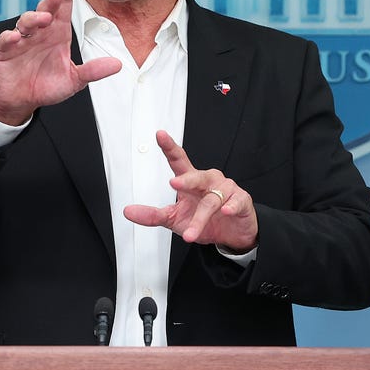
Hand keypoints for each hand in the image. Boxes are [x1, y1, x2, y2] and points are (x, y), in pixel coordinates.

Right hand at [0, 0, 121, 124]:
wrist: (22, 101)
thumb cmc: (47, 86)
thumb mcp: (74, 80)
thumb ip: (93, 71)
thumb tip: (117, 65)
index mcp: (57, 33)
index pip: (63, 6)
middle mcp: (40, 32)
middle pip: (45, 8)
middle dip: (51, 0)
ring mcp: (21, 40)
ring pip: (26, 21)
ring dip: (34, 17)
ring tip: (44, 18)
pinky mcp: (5, 52)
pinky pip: (5, 41)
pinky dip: (9, 37)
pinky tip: (15, 37)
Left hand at [123, 130, 257, 250]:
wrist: (232, 234)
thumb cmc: (204, 220)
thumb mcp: (174, 219)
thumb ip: (152, 215)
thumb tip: (128, 211)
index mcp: (191, 181)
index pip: (178, 161)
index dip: (169, 147)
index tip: (160, 135)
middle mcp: (208, 180)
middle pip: (196, 176)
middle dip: (186, 180)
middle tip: (174, 183)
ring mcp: (226, 189)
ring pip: (211, 200)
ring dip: (200, 218)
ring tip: (191, 232)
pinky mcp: (241, 201)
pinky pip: (235, 201)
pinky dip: (230, 206)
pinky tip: (226, 211)